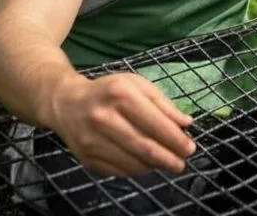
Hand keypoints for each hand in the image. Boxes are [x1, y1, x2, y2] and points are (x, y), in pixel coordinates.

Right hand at [50, 72, 196, 177]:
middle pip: (144, 146)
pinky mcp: (86, 158)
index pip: (155, 123)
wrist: (66, 103)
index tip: (189, 147)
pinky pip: (119, 171)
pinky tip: (145, 164)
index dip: (176, 139)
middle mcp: (103, 117)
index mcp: (120, 94)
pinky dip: (137, 170)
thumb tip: (186, 123)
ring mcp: (92, 140)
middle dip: (169, 158)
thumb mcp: (137, 85)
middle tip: (181, 163)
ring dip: (154, 166)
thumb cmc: (109, 91)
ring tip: (166, 163)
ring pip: (133, 163)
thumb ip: (163, 103)